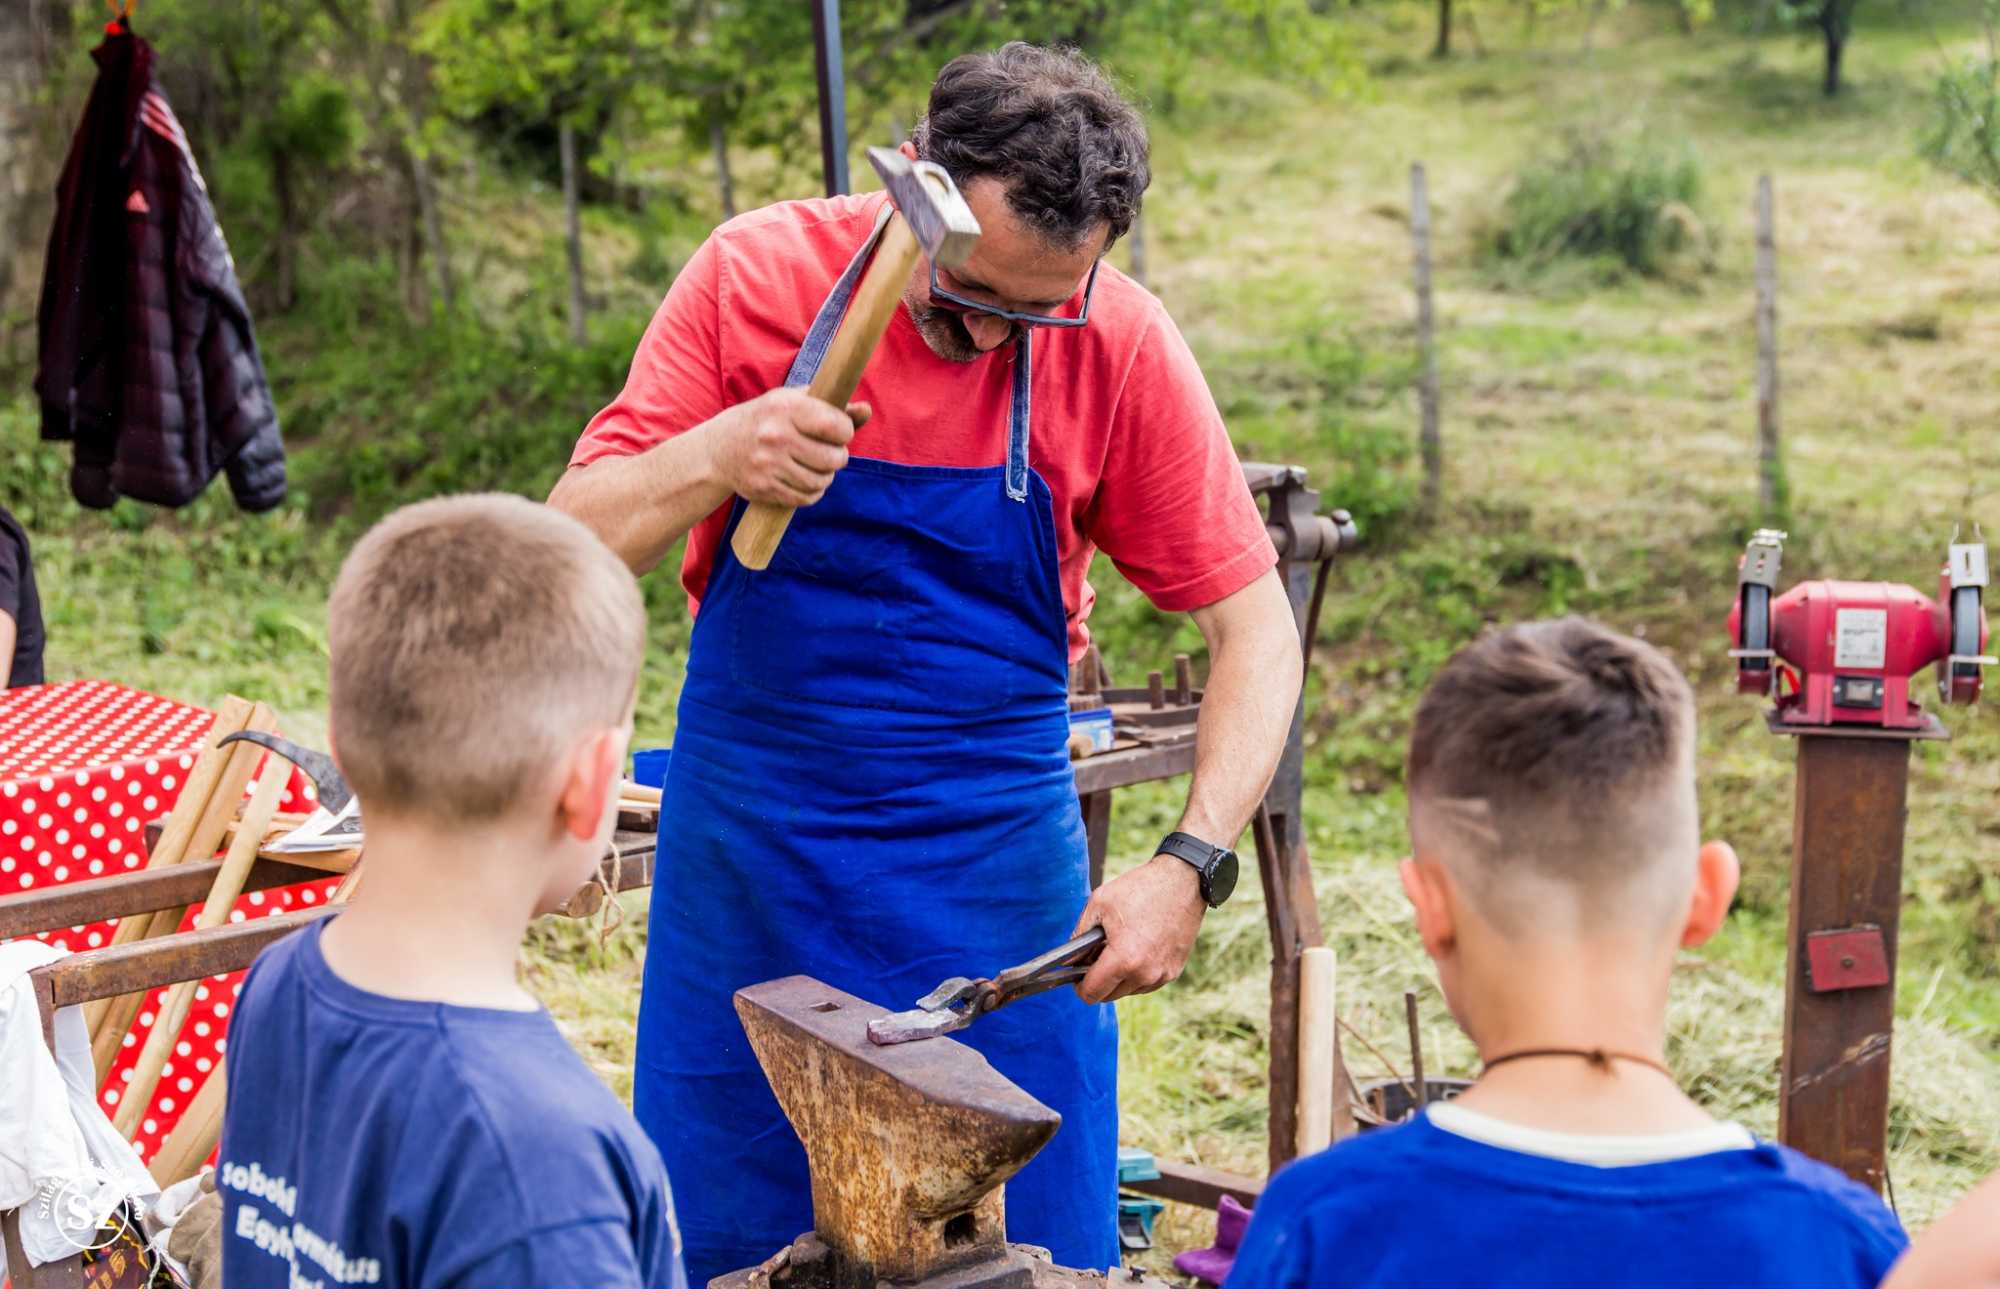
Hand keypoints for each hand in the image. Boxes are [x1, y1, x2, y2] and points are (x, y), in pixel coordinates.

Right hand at [705, 388, 870, 507]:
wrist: (718, 449)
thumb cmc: (765, 419)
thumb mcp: (793, 402)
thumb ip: (832, 406)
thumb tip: (866, 410)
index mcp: (785, 407)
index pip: (837, 426)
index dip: (846, 432)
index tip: (839, 432)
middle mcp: (775, 435)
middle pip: (833, 458)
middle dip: (838, 457)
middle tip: (831, 453)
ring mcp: (768, 464)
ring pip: (821, 481)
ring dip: (826, 476)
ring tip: (818, 467)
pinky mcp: (763, 488)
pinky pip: (805, 498)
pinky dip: (812, 493)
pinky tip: (806, 481)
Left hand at [1071, 854, 1205, 1003]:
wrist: (1183, 882)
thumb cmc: (1140, 889)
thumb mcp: (1099, 903)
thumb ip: (1079, 935)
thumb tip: (1070, 959)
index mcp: (1124, 959)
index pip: (1092, 993)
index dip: (1079, 986)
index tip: (1077, 975)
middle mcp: (1145, 974)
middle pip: (1109, 996)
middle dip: (1099, 980)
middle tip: (1098, 954)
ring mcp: (1162, 975)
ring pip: (1128, 990)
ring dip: (1119, 977)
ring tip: (1120, 947)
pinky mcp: (1174, 971)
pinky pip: (1146, 983)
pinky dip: (1137, 973)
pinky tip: (1137, 948)